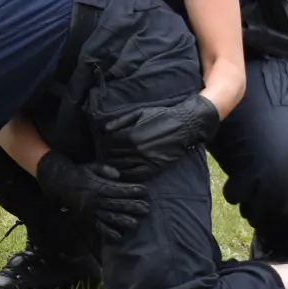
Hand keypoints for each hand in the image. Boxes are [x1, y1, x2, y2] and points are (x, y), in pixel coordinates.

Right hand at [35, 152, 149, 242]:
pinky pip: (99, 227)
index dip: (131, 190)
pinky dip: (108, 232)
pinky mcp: (88, 218)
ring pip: (109, 217)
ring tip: (135, 224)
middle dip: (132, 207)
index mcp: (98, 186)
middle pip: (116, 204)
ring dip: (123, 221)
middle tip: (146, 208)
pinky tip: (118, 237)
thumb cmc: (80, 173)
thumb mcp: (91, 166)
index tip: (144, 190)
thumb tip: (118, 174)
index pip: (117, 189)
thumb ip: (105, 169)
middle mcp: (95, 199)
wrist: (60, 183)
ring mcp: (91, 211)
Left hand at [97, 95, 221, 179]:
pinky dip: (126, 175)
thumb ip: (120, 121)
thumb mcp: (139, 113)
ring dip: (114, 166)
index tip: (103, 144)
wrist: (184, 125)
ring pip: (121, 167)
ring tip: (112, 163)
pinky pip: (134, 175)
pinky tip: (123, 171)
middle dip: (107, 155)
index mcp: (130, 134)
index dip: (103, 144)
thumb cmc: (161, 116)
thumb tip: (104, 130)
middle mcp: (135, 149)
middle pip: (112, 156)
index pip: (108, 143)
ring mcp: (145, 160)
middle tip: (105, 155)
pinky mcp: (154, 168)